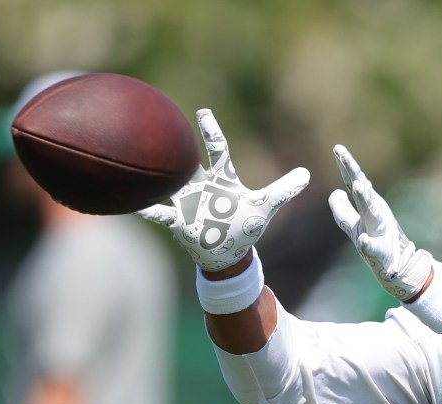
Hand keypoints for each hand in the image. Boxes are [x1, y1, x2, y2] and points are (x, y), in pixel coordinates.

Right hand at [138, 109, 309, 272]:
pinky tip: (134, 204)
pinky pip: (160, 213)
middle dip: (180, 145)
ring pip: (170, 183)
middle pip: (189, 160)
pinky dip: (148, 209)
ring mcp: (187, 202)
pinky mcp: (179, 221)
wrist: (227, 253)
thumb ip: (283, 190)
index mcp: (222, 178)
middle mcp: (201, 185)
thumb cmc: (244, 226)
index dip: (211, 132)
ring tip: (145, 159)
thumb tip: (307, 174)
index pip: (217, 150)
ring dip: (160, 175)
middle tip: (169, 125)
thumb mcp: (265, 207)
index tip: (203, 113)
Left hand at [328, 145, 433, 300]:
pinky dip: (368, 243)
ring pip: (371, 212)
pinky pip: (372, 246)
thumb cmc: (377, 241)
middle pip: (362, 188)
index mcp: (368, 206)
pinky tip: (363, 239)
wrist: (396, 265)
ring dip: (365, 198)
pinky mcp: (380, 251)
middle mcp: (374, 213)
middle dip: (353, 171)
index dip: (346, 166)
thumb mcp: (356, 224)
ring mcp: (378, 230)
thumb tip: (335, 192)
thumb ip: (344, 209)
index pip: (354, 182)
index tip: (338, 148)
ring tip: (358, 186)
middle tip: (342, 153)